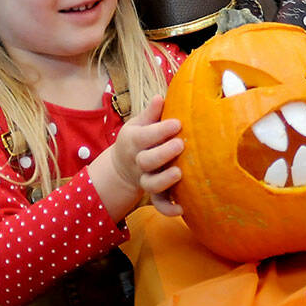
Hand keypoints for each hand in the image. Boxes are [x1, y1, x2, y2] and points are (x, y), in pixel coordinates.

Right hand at [90, 94, 183, 218]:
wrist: (123, 165)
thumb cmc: (139, 138)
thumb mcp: (139, 124)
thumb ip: (151, 113)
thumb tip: (161, 97)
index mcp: (134, 141)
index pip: (144, 136)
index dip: (160, 131)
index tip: (178, 123)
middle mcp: (138, 161)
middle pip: (146, 161)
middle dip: (163, 153)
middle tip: (181, 144)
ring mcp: (145, 178)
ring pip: (151, 184)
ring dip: (164, 181)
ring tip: (180, 173)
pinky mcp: (154, 193)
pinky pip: (159, 204)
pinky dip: (168, 209)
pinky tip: (182, 208)